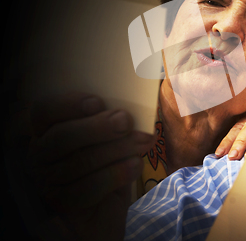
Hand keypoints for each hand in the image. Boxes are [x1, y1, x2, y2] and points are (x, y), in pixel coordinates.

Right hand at [26, 92, 154, 240]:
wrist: (108, 203)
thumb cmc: (109, 158)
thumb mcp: (111, 133)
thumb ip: (112, 117)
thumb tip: (125, 109)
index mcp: (47, 128)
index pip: (44, 110)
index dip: (69, 104)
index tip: (98, 103)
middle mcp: (40, 153)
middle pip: (61, 137)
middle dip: (98, 127)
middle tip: (126, 121)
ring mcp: (47, 180)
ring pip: (79, 162)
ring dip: (116, 149)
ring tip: (144, 141)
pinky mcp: (61, 203)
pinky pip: (86, 189)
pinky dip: (115, 175)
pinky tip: (135, 165)